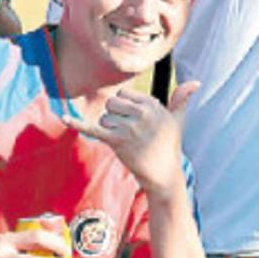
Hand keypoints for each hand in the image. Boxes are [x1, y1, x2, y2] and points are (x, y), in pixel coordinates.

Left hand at [63, 82, 199, 201]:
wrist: (163, 175)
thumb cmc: (169, 146)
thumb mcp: (178, 120)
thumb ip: (181, 99)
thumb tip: (196, 82)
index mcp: (153, 104)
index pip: (124, 94)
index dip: (126, 109)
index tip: (138, 123)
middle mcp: (142, 113)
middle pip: (111, 103)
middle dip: (115, 117)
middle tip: (131, 134)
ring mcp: (129, 127)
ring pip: (104, 118)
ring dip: (109, 130)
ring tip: (126, 142)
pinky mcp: (117, 141)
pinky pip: (93, 128)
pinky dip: (77, 122)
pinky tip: (63, 116)